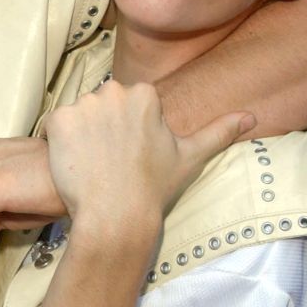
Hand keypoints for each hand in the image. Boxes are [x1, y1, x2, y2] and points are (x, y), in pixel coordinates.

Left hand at [43, 82, 253, 237]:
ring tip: (91, 165)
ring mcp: (84, 105)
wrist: (116, 215)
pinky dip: (58, 144)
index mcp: (144, 94)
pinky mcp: (59, 120)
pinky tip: (72, 165)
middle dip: (102, 129)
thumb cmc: (153, 188)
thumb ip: (219, 131)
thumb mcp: (190, 157)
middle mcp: (114, 91)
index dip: (125, 131)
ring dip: (80, 136)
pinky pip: (54, 126)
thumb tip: (252, 117)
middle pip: (101, 106)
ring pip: (78, 116)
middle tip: (109, 162)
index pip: (127, 103)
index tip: (129, 155)